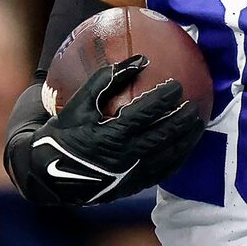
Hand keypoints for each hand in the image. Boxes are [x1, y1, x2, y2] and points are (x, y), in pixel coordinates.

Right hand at [9, 55, 203, 206]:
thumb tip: (139, 59)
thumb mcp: (78, 105)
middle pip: (163, 136)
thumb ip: (106, 80)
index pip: (145, 113)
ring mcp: (131, 174)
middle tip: (196, 106)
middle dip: (182, 120)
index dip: (164, 98)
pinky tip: (183, 148)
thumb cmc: (63, 134)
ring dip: (185, 140)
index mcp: (110, 135)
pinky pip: (162, 172)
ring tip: (197, 125)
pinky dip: (176, 159)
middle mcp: (124, 157)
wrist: (50, 174)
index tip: (177, 85)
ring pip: (168, 157)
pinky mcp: (132, 186)